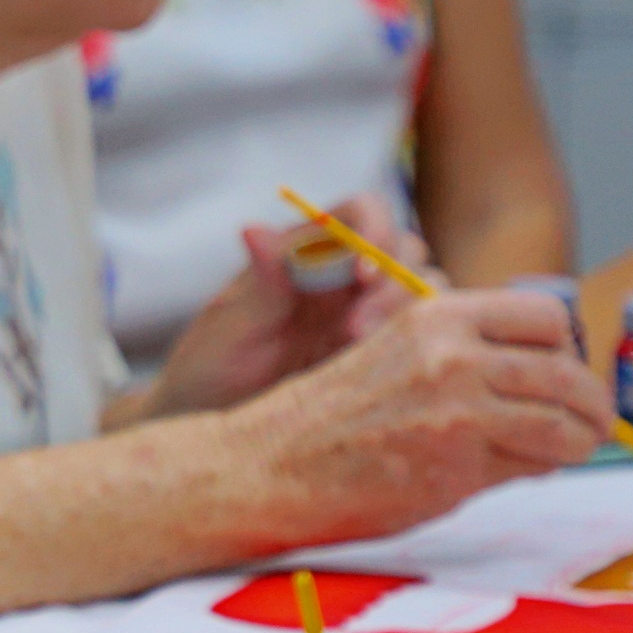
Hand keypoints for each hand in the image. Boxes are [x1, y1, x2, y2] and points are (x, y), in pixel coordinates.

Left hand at [145, 193, 431, 419]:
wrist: (208, 420)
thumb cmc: (210, 366)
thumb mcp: (231, 329)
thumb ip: (260, 285)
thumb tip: (252, 229)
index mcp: (307, 250)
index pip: (362, 212)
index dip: (376, 230)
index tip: (362, 274)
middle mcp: (344, 276)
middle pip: (405, 250)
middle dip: (395, 282)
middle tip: (354, 330)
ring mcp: (367, 313)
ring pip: (424, 292)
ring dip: (407, 314)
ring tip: (357, 351)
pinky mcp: (380, 354)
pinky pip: (421, 338)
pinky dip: (419, 345)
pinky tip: (384, 370)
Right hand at [231, 287, 613, 544]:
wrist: (264, 469)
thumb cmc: (323, 421)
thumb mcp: (395, 356)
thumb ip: (462, 358)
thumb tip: (539, 383)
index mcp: (435, 316)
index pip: (545, 317)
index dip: (564, 348)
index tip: (560, 372)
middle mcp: (453, 355)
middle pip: (568, 370)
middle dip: (588, 401)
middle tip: (588, 422)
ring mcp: (459, 410)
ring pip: (566, 421)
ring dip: (577, 439)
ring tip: (567, 449)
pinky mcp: (459, 465)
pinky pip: (534, 464)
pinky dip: (538, 469)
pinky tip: (519, 471)